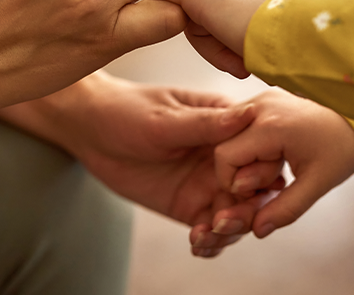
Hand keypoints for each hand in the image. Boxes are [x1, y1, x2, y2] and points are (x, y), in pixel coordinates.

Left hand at [0, 71, 258, 256]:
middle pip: (255, 187)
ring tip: (207, 233)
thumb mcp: (165, 119)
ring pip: (237, 213)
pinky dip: (211, 242)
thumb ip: (206, 124)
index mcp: (224, 123)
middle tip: (225, 221)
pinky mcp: (189, 204)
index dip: (261, 170)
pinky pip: (211, 229)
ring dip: (231, 230)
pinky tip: (197, 241)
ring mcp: (207, 181)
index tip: (245, 186)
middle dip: (249, 209)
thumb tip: (250, 114)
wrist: (91, 130)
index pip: (260, 148)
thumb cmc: (128, 111)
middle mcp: (222, 155)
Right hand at [145, 0, 288, 77]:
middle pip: (213, 32)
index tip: (214, 48)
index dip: (200, 39)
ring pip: (234, 43)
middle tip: (239, 67)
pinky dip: (257, 58)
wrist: (303, 35)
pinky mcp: (285, 25)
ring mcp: (266, 9)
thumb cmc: (249, 19)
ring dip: (238, 58)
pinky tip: (268, 63)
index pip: (193, 15)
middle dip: (221, 53)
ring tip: (254, 66)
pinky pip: (259, 46)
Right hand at [202, 88, 353, 243]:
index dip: (234, 183)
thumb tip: (257, 230)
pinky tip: (273, 150)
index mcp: (271, 126)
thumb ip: (285, 208)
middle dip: (241, 170)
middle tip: (272, 178)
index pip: (225, 157)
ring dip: (245, 155)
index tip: (260, 192)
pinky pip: (240, 125)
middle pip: (224, 145)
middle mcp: (259, 105)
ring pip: (229, 134)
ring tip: (276, 162)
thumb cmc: (341, 148)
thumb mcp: (317, 183)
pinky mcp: (264, 98)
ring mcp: (261, 98)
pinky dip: (250, 143)